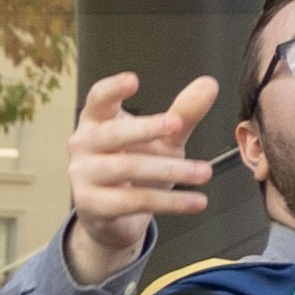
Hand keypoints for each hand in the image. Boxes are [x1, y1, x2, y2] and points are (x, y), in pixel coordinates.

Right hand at [61, 73, 221, 282]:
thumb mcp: (164, 138)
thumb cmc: (137, 163)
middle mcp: (83, 145)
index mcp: (97, 120)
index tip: (133, 79)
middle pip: (113, 134)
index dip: (113, 89)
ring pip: (127, 168)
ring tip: (205, 172)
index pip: (98, 100)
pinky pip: (134, 201)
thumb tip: (210, 84)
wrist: (113, 215)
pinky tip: (198, 202)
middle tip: (176, 124)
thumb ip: (184, 113)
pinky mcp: (92, 205)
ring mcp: (83, 175)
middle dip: (145, 128)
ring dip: (170, 170)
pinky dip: (170, 202)